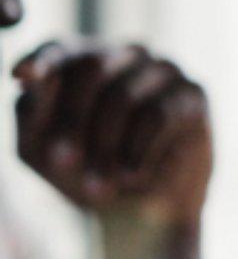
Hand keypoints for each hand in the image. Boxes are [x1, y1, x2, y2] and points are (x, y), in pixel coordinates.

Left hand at [14, 40, 212, 226]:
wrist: (141, 210)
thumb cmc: (84, 171)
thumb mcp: (40, 151)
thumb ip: (30, 114)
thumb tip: (31, 83)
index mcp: (81, 61)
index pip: (58, 48)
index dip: (41, 59)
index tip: (22, 77)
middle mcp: (124, 55)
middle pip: (92, 67)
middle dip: (71, 121)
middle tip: (61, 163)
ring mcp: (162, 70)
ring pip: (124, 95)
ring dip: (104, 147)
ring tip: (99, 187)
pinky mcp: (193, 94)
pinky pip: (158, 114)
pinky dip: (137, 150)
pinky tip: (130, 175)